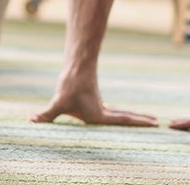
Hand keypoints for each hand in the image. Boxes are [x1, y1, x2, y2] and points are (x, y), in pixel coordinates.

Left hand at [29, 74, 156, 126]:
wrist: (74, 67)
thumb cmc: (68, 86)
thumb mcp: (57, 103)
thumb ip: (46, 114)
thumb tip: (32, 119)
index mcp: (98, 115)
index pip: (123, 120)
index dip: (138, 122)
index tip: (154, 122)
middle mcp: (102, 111)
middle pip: (126, 117)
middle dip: (141, 121)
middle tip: (157, 122)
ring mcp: (100, 106)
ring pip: (121, 113)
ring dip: (135, 117)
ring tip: (149, 120)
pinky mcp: (95, 101)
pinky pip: (114, 111)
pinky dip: (123, 115)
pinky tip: (122, 117)